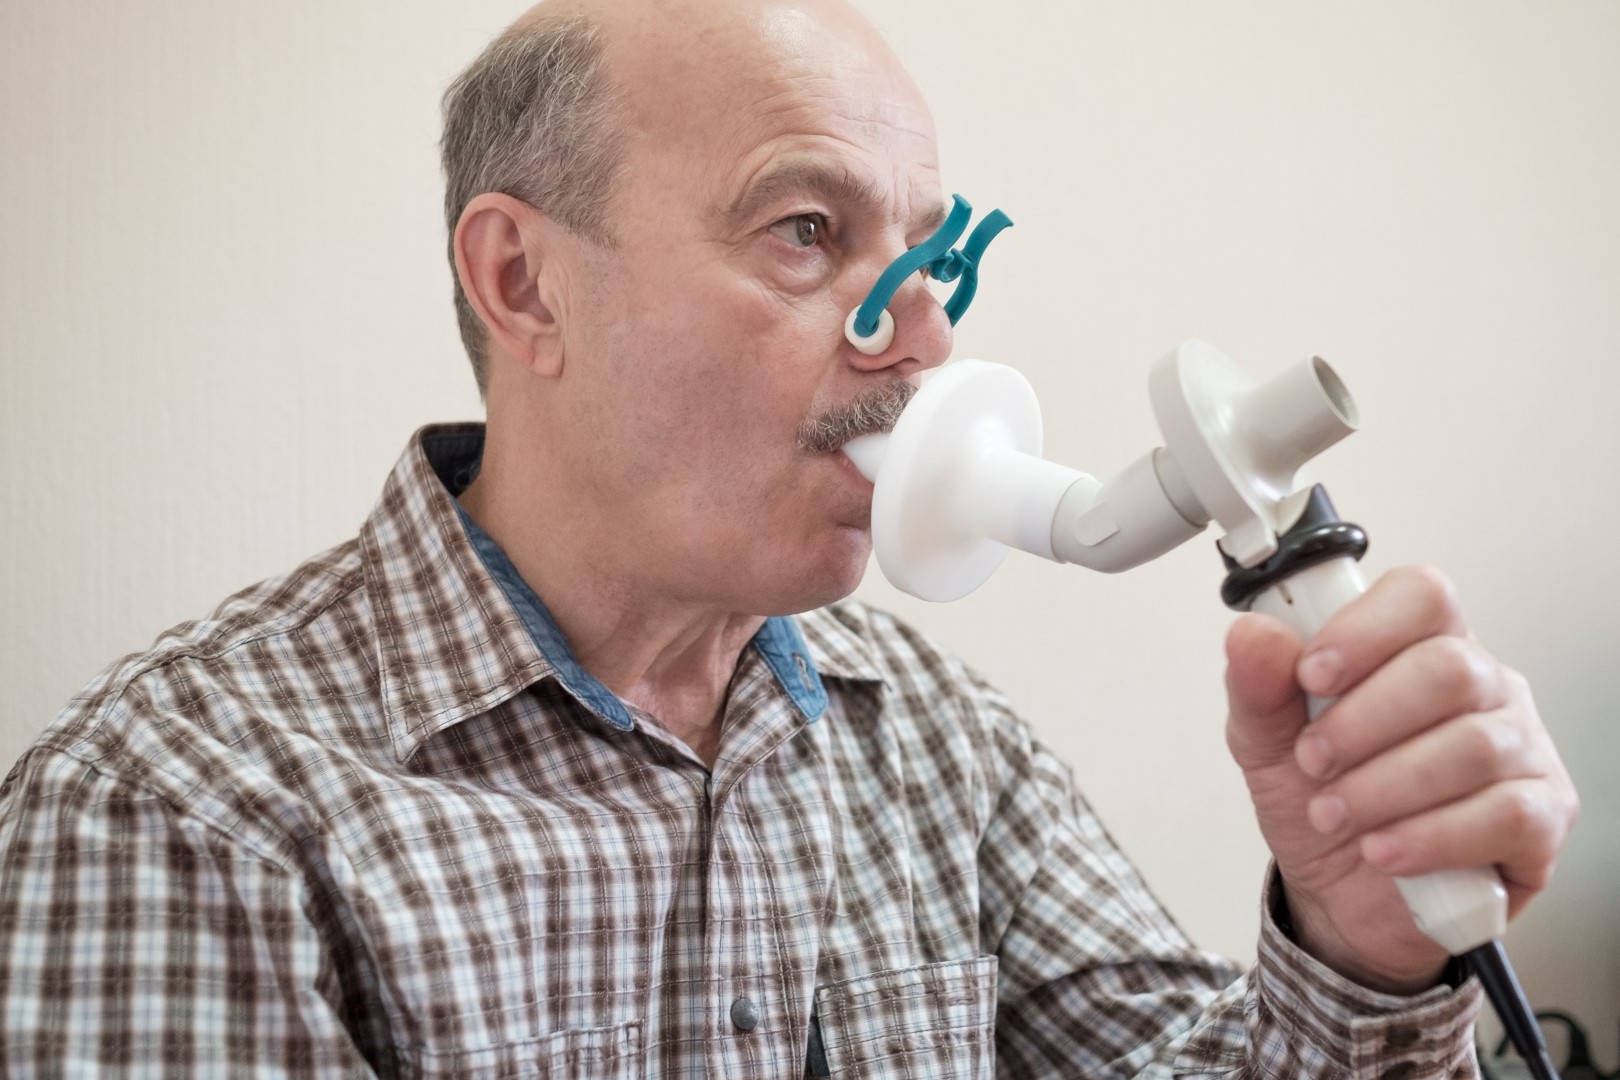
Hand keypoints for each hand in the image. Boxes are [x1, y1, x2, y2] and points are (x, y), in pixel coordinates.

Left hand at [1224, 566, 1577, 992]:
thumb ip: (1257, 687)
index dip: (1366, 630)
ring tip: (1334, 815)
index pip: (1422, 596)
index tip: (1311, 676)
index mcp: (1420, 646)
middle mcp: (1484, 688)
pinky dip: (1430, 836)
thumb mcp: (1265, 744)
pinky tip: (1383, 851)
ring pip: (1474, 745)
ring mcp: (1523, 750)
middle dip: (1363, 721)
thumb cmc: (1319, 800)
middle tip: (1311, 762)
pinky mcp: (1542, 818)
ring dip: (1385, 786)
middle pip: (1449, 669)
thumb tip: (1253, 633)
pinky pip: (1505, 815)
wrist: (1340, 896)